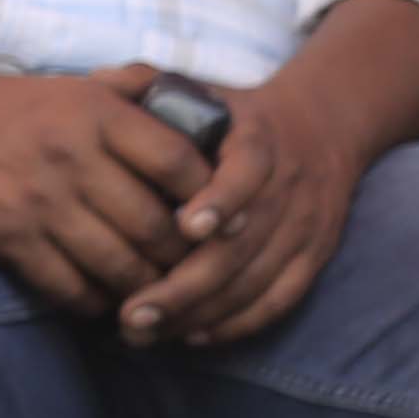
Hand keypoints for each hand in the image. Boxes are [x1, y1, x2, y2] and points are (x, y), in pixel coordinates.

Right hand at [0, 64, 207, 314]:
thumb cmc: (33, 108)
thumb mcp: (91, 85)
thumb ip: (150, 92)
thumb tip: (216, 123)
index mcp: (98, 116)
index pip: (176, 163)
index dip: (211, 198)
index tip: (224, 220)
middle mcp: (70, 158)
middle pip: (153, 224)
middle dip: (185, 257)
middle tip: (199, 270)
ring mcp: (37, 201)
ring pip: (116, 263)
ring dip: (147, 287)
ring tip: (162, 291)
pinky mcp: (8, 236)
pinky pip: (66, 284)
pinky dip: (96, 301)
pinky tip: (109, 298)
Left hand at [115, 72, 371, 351]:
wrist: (323, 125)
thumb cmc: (233, 115)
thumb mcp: (202, 89)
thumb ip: (148, 86)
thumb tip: (95, 80)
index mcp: (259, 141)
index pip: (246, 172)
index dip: (220, 199)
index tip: (184, 227)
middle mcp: (288, 186)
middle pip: (242, 246)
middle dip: (186, 285)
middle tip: (130, 312)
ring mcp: (305, 225)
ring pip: (256, 281)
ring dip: (200, 313)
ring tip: (143, 331)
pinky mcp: (316, 255)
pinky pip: (281, 300)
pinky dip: (238, 323)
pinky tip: (192, 336)